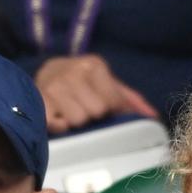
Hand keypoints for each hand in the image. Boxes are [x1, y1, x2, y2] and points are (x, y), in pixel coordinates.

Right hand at [35, 54, 158, 133]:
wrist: (46, 73)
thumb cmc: (84, 85)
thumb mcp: (108, 85)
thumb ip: (131, 100)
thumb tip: (153, 117)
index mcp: (94, 66)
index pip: (113, 101)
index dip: (112, 111)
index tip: (106, 111)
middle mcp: (74, 71)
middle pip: (97, 112)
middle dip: (94, 117)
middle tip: (86, 112)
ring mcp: (54, 85)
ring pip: (78, 120)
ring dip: (77, 122)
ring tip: (71, 114)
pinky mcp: (39, 99)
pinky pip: (56, 123)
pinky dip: (60, 126)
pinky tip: (60, 120)